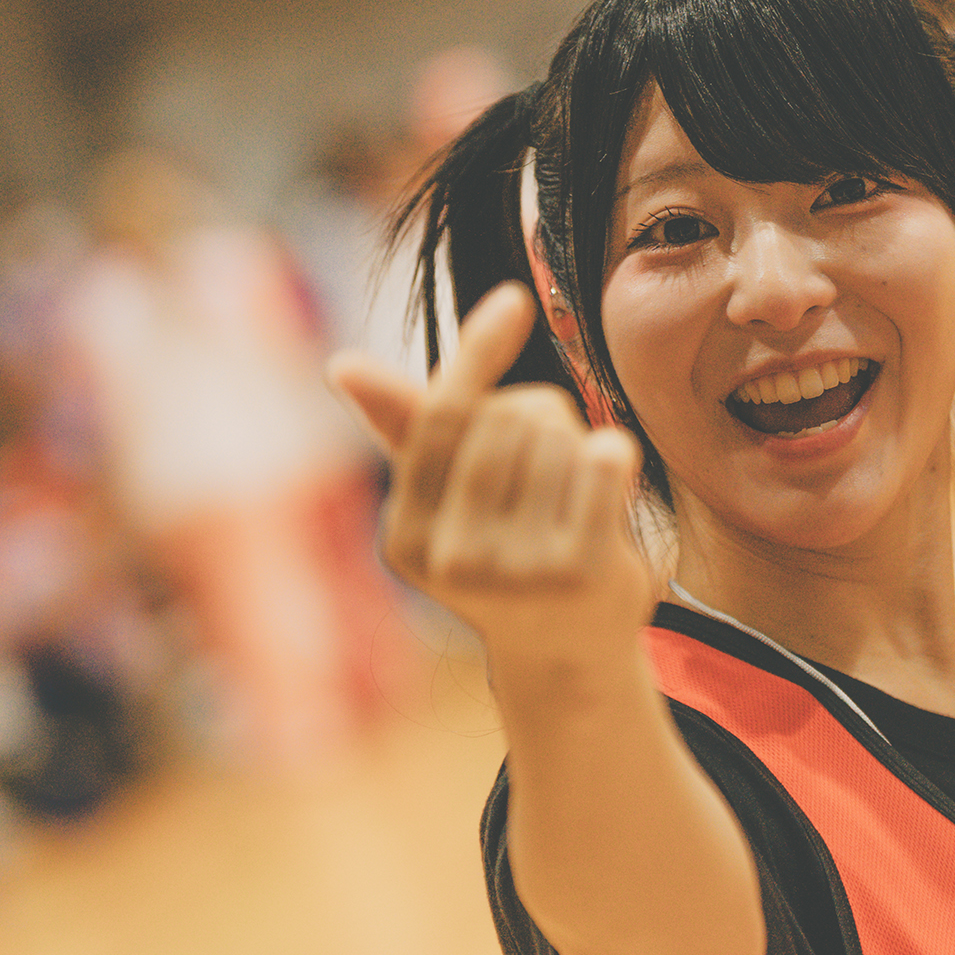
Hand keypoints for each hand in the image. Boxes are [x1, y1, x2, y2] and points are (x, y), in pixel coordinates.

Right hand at [327, 283, 652, 666]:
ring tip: (573, 497)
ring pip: (557, 438)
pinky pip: (601, 465)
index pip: (442, 419)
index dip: (478, 354)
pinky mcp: (579, 574)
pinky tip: (612, 474)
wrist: (569, 654)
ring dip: (576, 446)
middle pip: (507, 421)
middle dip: (540, 421)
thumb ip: (409, 429)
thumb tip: (341, 365)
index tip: (513, 299)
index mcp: (408, 538)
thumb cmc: (506, 554)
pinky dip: (612, 454)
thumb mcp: (451, 499)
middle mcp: (453, 562)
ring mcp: (516, 573)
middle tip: (551, 470)